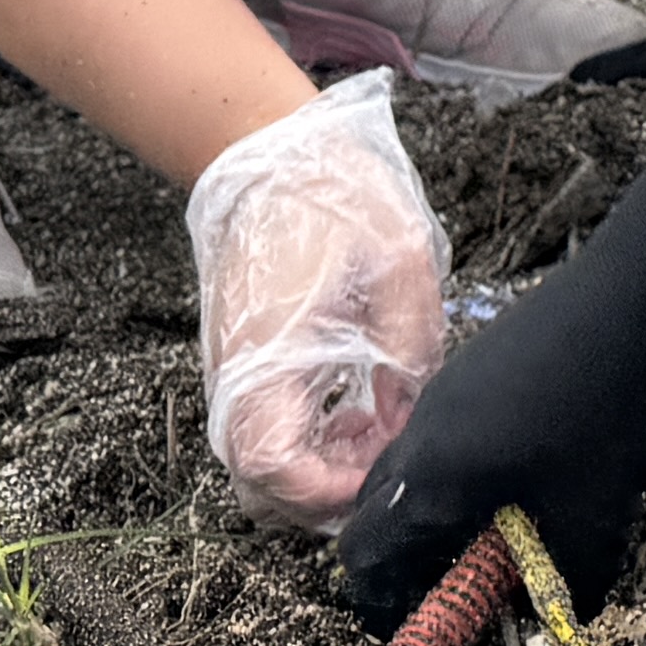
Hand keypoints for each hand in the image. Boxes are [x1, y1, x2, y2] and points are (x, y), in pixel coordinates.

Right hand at [187, 77, 450, 532]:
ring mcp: (233, 374)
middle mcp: (236, 377)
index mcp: (265, 356)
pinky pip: (265, 433)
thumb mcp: (400, 263)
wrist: (271, 153)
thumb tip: (408, 413)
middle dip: (327, 492)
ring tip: (376, 425)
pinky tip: (355, 408)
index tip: (380, 469)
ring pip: (261, 466)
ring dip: (319, 468)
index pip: (273, 468)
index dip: (328, 489)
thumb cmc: (333, 196)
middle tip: (385, 452)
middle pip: (261, 487)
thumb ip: (412, 348)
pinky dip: (308, 443)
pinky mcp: (242, 365)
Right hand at [341, 143, 645, 618]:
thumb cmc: (608, 411)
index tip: (412, 629)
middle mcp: (421, 433)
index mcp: (431, 480)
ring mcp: (445, 391)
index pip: (365, 556)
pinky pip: (444, 435)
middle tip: (452, 588)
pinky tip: (526, 472)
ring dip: (436, 510)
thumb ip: (573, 580)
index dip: (380, 604)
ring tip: (498, 533)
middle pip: (377, 511)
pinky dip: (460, 470)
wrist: (635, 292)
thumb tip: (564, 615)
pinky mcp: (476, 365)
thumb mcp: (597, 517)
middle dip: (403, 558)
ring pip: (413, 468)